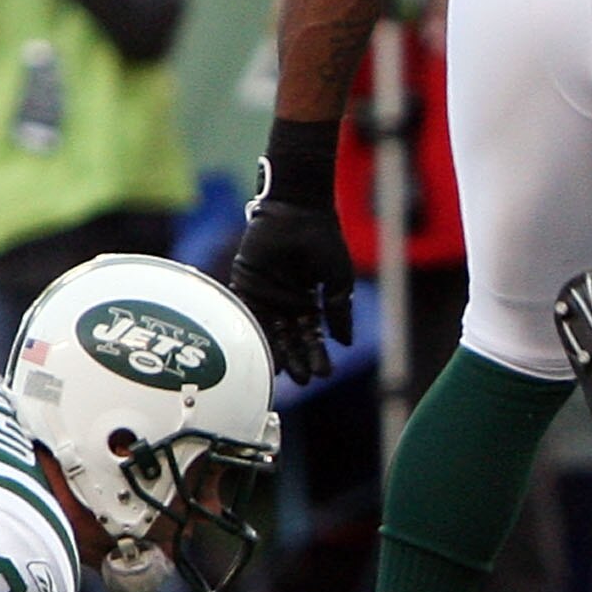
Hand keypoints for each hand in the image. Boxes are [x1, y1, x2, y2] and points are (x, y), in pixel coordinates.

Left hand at [232, 120, 352, 381]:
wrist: (297, 211)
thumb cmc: (323, 240)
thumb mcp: (338, 279)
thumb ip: (339, 311)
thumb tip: (345, 343)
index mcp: (308, 301)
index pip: (312, 335)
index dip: (317, 354)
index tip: (324, 373)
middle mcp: (285, 302)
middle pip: (290, 339)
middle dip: (297, 359)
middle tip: (303, 380)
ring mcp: (265, 294)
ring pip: (269, 332)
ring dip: (276, 353)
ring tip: (283, 373)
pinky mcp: (246, 284)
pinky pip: (248, 313)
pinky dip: (253, 332)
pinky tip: (260, 350)